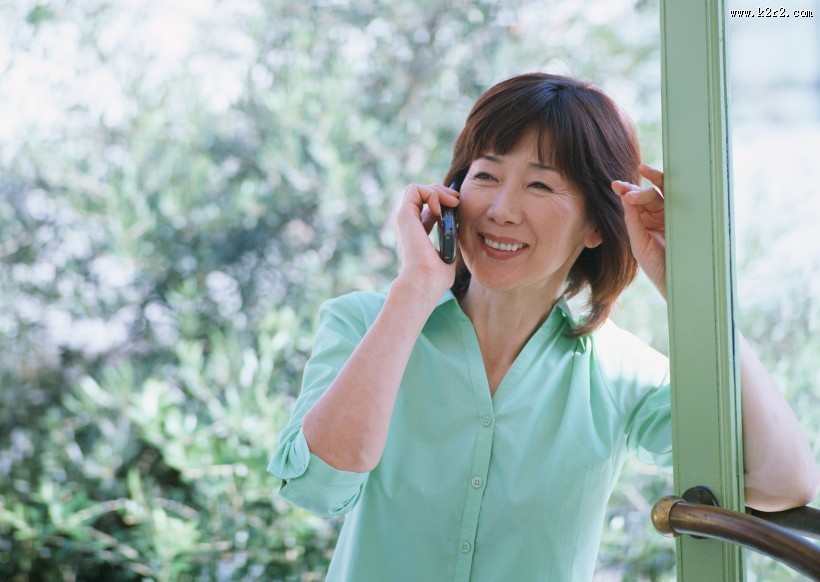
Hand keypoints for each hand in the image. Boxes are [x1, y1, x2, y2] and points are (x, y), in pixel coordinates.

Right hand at [394, 183, 459, 298]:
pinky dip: (431, 193)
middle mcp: (408, 224)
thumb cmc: (436, 277)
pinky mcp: (404, 215)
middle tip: (457, 200)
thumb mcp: (448, 252)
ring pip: (416, 188)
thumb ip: (450, 238)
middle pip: (421, 194)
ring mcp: (404, 219)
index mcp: (417, 233)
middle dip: (441, 191)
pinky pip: (415, 189)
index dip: (443, 201)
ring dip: (437, 190)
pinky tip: (441, 209)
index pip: (428, 208)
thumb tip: (457, 228)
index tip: (458, 206)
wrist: (424, 282)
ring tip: (451, 202)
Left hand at [611, 163, 666, 298]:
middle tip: (625, 187)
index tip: (616, 186)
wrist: (676, 281)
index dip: (625, 192)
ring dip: (654, 181)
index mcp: (643, 221)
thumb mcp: (639, 244)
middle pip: (648, 194)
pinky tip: (663, 183)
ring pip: (663, 193)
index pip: (633, 202)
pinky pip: (679, 200)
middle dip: (636, 188)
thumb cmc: (655, 265)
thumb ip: (632, 221)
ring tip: (644, 171)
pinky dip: (671, 189)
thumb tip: (625, 197)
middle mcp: (657, 215)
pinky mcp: (687, 217)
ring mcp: (672, 215)